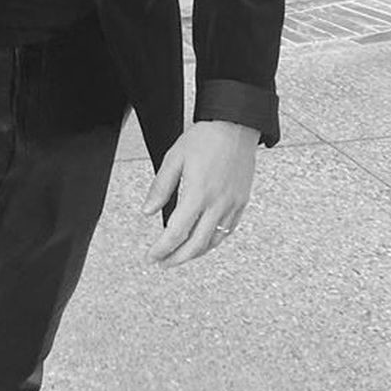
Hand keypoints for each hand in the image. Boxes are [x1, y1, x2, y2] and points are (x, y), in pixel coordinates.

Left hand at [142, 120, 258, 265]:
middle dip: (177, 258)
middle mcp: (217, 203)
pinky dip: (213, 242)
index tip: (152, 256)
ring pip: (214, 241)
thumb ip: (160, 188)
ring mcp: (232, 205)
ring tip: (180, 256)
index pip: (176, 232)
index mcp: (197, 194)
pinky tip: (203, 242)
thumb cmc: (205, 138)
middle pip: (196, 245)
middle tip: (163, 263)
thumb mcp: (173, 158)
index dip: (162, 248)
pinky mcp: (242, 202)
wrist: (236, 126)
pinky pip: (227, 231)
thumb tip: (147, 211)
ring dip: (195, 254)